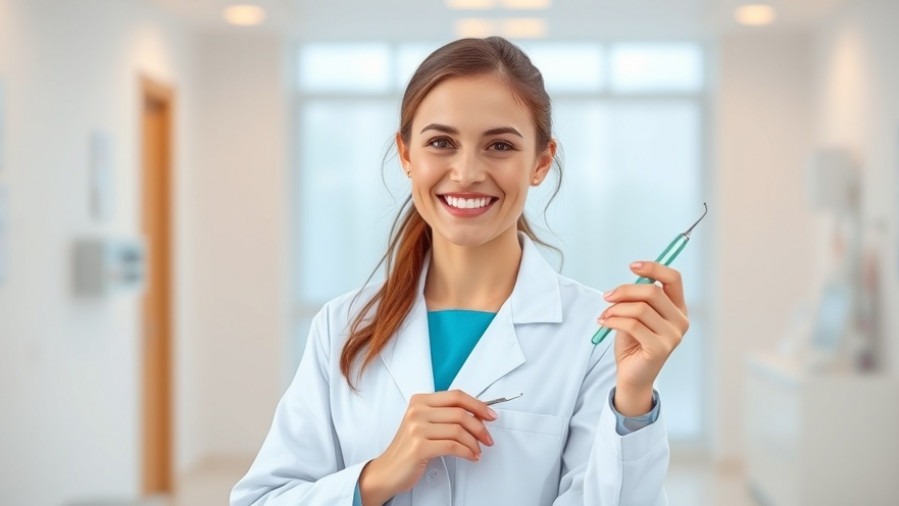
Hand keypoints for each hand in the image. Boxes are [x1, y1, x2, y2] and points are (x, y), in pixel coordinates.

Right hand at [358, 390, 495, 504]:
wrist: (387, 471)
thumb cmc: (408, 449)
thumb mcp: (423, 425)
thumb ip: (444, 415)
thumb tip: (477, 414)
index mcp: (419, 401)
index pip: (456, 396)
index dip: (477, 405)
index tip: (490, 415)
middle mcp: (417, 411)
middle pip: (460, 413)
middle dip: (480, 427)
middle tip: (487, 437)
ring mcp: (417, 428)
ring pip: (458, 430)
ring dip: (474, 443)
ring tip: (477, 450)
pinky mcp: (419, 446)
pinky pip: (453, 446)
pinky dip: (467, 452)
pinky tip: (470, 456)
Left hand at [598, 261, 689, 415]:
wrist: (631, 375)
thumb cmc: (633, 343)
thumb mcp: (636, 315)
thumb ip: (638, 298)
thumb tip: (631, 282)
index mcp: (677, 308)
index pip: (673, 279)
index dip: (654, 268)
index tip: (632, 266)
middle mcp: (680, 320)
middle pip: (653, 292)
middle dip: (625, 291)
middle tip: (607, 296)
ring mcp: (673, 336)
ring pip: (640, 308)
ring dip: (616, 309)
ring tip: (604, 315)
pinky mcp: (660, 348)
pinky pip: (633, 325)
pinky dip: (614, 321)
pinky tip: (605, 323)